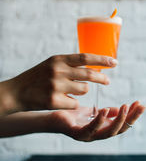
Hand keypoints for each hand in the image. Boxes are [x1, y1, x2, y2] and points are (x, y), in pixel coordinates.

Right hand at [0, 54, 116, 114]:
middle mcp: (58, 71)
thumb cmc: (37, 77)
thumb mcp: (52, 64)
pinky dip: (72, 103)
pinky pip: (75, 103)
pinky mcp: (53, 101)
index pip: (85, 57)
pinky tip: (62, 100)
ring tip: (71, 91)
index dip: (102, 59)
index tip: (114, 62)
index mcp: (58, 59)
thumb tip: (93, 65)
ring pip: (84, 90)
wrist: (16, 92)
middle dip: (102, 78)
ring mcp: (56, 86)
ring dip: (82, 91)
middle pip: (89, 74)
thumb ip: (70, 63)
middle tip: (108, 81)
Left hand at [48, 101, 144, 141]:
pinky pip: (90, 129)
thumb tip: (120, 109)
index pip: (122, 124)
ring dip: (118, 120)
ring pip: (108, 132)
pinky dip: (99, 121)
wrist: (53, 117)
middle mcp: (98, 134)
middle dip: (131, 118)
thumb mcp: (92, 111)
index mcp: (103, 128)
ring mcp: (88, 136)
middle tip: (139, 106)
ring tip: (125, 107)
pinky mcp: (77, 134)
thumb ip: (106, 112)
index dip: (132, 115)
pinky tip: (104, 111)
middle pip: (119, 129)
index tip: (140, 104)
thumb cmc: (73, 115)